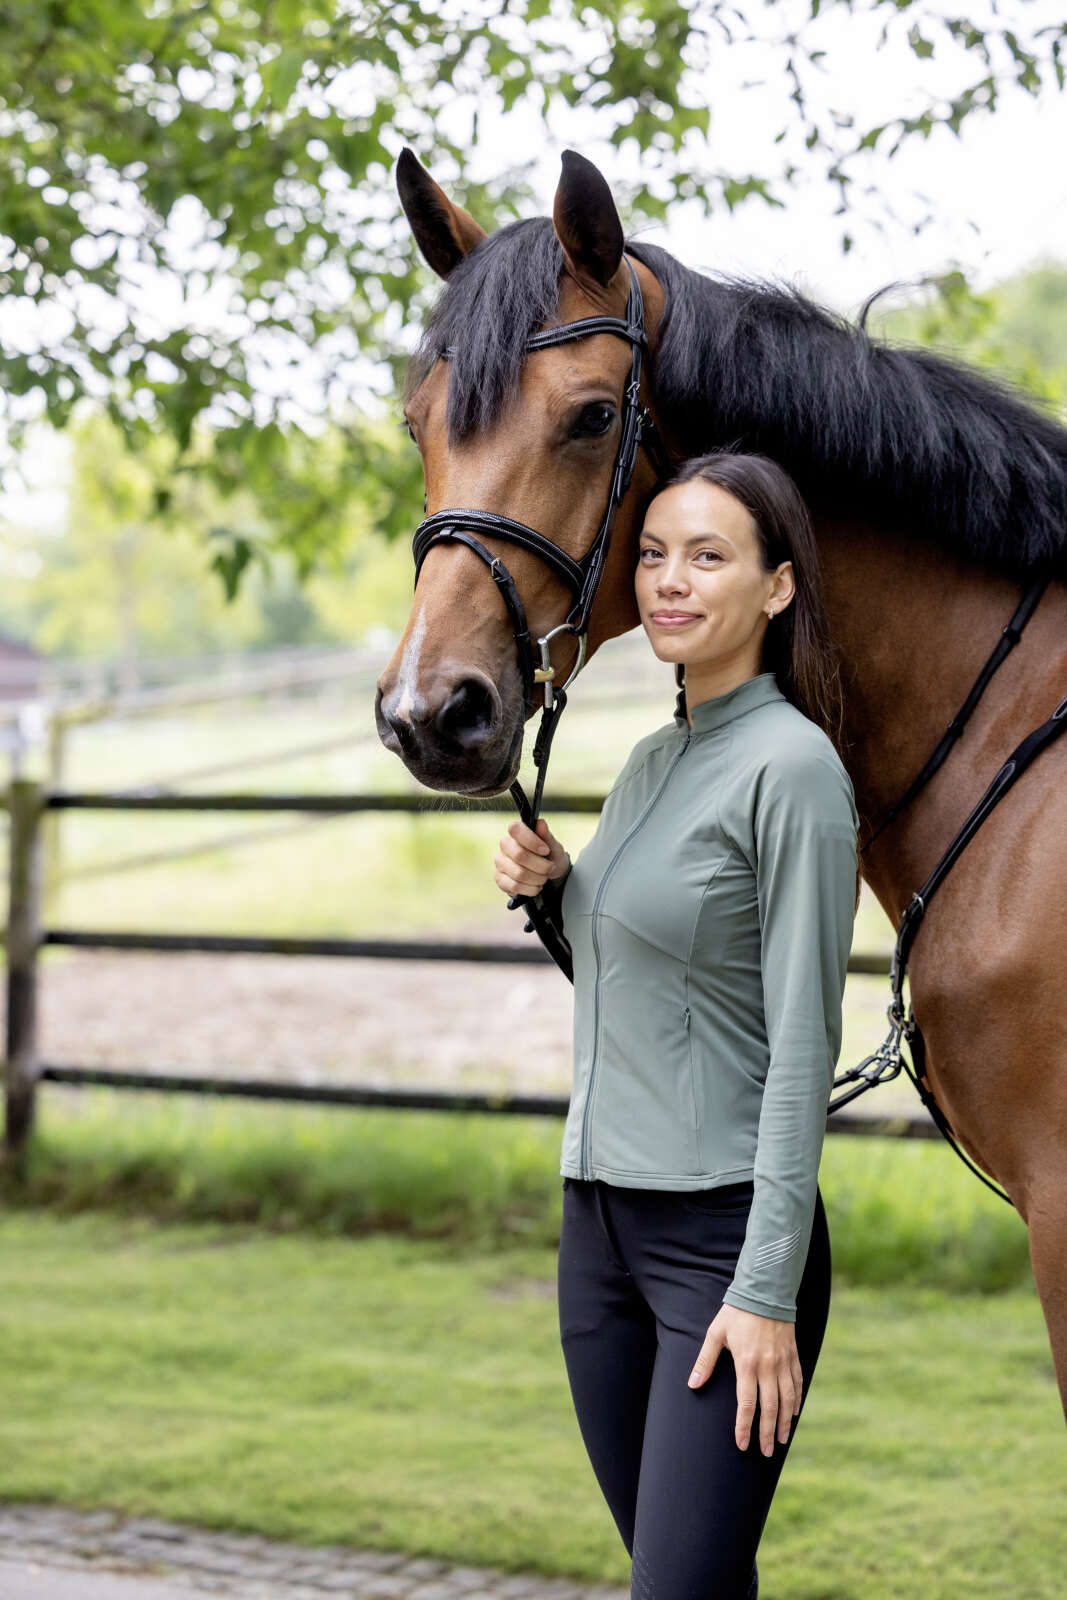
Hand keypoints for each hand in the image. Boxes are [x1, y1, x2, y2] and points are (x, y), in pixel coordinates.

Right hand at [493, 818, 569, 898]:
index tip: (546, 851)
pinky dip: (531, 889)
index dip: (532, 841)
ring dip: (537, 879)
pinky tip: (535, 886)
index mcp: (517, 832)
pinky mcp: (499, 879)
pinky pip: (515, 886)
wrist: (549, 876)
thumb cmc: (549, 857)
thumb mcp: (554, 847)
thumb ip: (547, 836)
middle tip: (550, 868)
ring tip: (543, 878)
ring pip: (519, 873)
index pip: (515, 829)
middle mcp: (505, 845)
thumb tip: (540, 823)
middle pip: (520, 855)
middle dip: (541, 865)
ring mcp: (500, 862)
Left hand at [687, 1302, 802, 1455]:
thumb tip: (692, 1385)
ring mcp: (783, 1362)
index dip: (744, 1427)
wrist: (765, 1290)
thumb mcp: (716, 1333)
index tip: (743, 1445)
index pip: (746, 1404)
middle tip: (766, 1452)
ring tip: (782, 1441)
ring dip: (785, 1422)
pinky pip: (798, 1383)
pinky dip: (797, 1400)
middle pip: (770, 1408)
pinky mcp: (793, 1355)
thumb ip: (705, 1361)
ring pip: (787, 1399)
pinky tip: (793, 1413)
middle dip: (768, 1433)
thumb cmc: (736, 1312)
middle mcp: (768, 1367)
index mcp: (747, 1364)